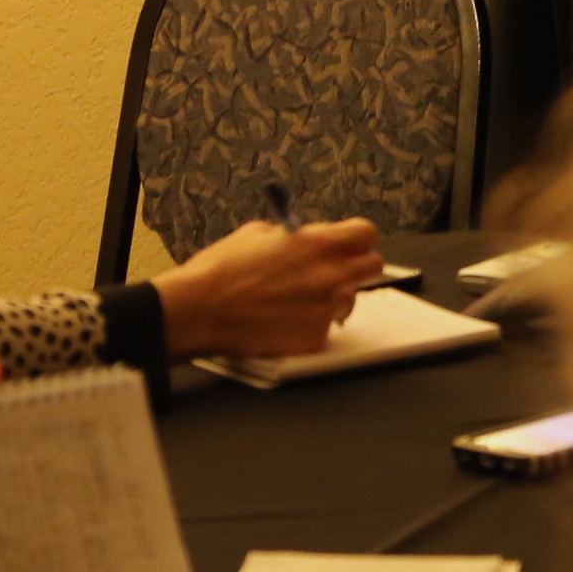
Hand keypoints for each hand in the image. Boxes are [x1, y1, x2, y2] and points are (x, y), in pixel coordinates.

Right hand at [153, 218, 382, 360]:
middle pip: (372, 267)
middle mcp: (329, 275)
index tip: (351, 245)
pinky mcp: (315, 338)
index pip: (365, 233)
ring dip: (331, 299)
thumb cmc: (221, 270)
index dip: (358, 239)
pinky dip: (308, 325)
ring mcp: (325, 309)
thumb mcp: (256, 234)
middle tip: (336, 273)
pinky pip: (324, 328)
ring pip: (348, 301)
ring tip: (295, 301)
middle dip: (356, 268)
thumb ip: (292, 236)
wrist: (200, 310)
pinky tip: (281, 321)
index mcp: (315, 243)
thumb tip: (305, 239)